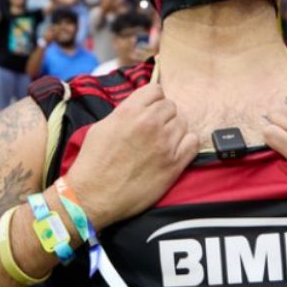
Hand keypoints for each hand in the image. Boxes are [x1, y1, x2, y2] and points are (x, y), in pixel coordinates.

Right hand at [64, 82, 198, 227]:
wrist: (93, 196)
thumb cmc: (93, 163)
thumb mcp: (102, 127)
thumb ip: (124, 112)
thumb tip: (140, 108)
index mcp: (130, 111)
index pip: (156, 90)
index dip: (153, 100)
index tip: (150, 111)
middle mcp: (150, 124)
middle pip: (171, 106)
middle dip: (163, 116)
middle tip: (154, 131)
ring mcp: (164, 144)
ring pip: (183, 123)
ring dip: (174, 131)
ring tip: (161, 143)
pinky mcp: (174, 164)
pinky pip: (193, 143)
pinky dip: (186, 145)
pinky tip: (174, 151)